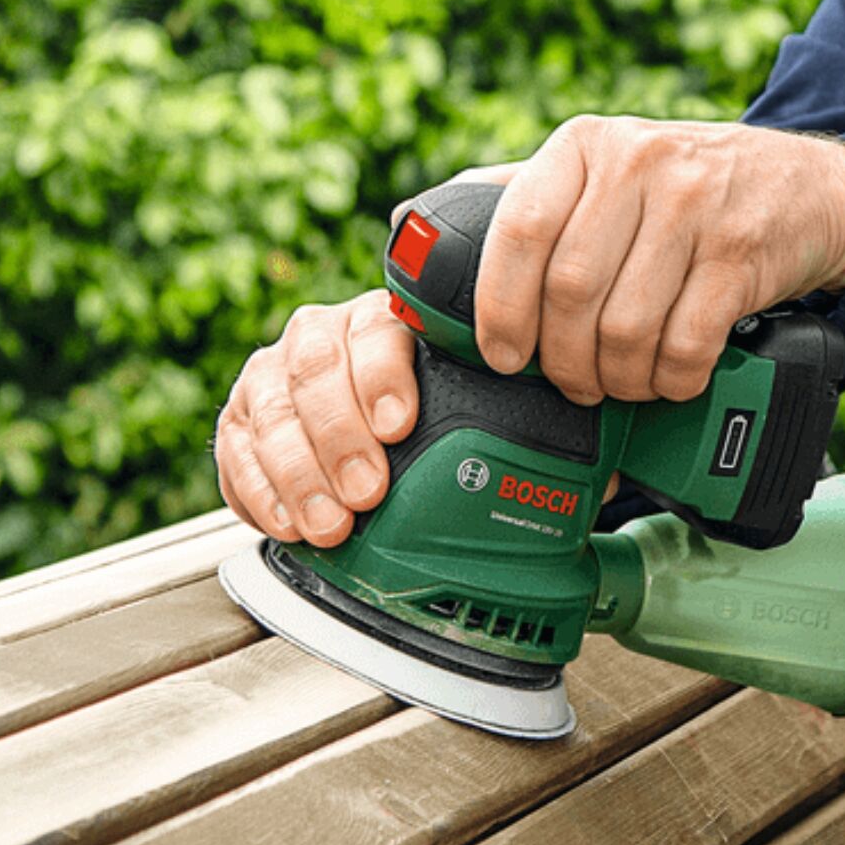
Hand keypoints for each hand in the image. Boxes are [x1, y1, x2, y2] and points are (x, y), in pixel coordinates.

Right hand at [214, 286, 627, 542]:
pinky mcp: (244, 417)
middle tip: (367, 493)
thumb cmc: (459, 407)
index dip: (383, 374)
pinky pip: (234, 443)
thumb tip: (610, 449)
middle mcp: (332, 336)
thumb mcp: (502, 400)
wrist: (390, 423)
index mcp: (395, 321)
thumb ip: (536, 409)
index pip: (378, 327)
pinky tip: (286, 521)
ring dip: (299, 469)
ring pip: (270, 405)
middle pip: (317, 366)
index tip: (402, 424)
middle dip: (339, 435)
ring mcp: (281, 373)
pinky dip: (255, 486)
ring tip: (332, 523)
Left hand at [448, 117, 844, 405]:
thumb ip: (528, 193)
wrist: (809, 186)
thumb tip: (415, 227)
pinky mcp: (743, 251)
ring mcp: (696, 204)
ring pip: (627, 324)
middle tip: (573, 385)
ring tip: (620, 385)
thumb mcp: (607, 165)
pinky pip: (686, 341)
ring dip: (618, 378)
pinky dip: (671, 379)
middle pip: (571, 290)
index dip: (500, 306)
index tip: (502, 355)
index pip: (520, 227)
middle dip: (564, 360)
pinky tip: (670, 379)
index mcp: (587, 144)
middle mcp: (639, 162)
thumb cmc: (687, 188)